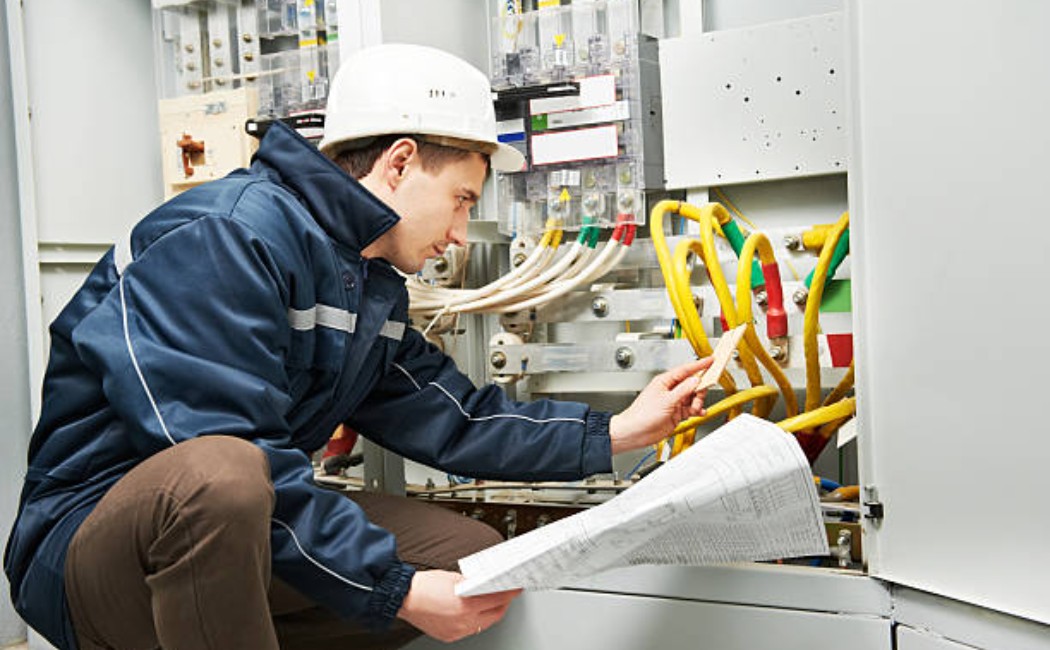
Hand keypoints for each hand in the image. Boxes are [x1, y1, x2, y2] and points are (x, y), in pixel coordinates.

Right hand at [396, 570, 520, 641]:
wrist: (403, 597)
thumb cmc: (424, 585)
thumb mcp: (454, 578)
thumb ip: (473, 583)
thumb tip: (487, 584)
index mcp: (466, 606)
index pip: (497, 600)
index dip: (510, 593)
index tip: (516, 588)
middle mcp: (463, 623)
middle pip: (494, 615)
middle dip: (503, 604)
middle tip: (507, 594)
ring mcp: (456, 632)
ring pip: (483, 624)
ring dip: (490, 613)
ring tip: (492, 602)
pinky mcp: (448, 636)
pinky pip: (470, 630)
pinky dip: (476, 620)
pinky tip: (475, 612)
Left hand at [609, 357, 713, 454]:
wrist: (636, 433)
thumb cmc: (642, 415)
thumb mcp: (666, 400)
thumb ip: (683, 390)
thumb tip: (695, 380)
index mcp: (664, 382)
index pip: (685, 370)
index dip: (699, 365)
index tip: (710, 361)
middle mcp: (670, 391)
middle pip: (692, 384)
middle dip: (699, 390)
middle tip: (700, 396)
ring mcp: (674, 402)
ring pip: (693, 397)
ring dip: (697, 403)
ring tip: (695, 409)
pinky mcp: (676, 414)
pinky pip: (691, 409)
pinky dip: (697, 411)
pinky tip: (699, 413)